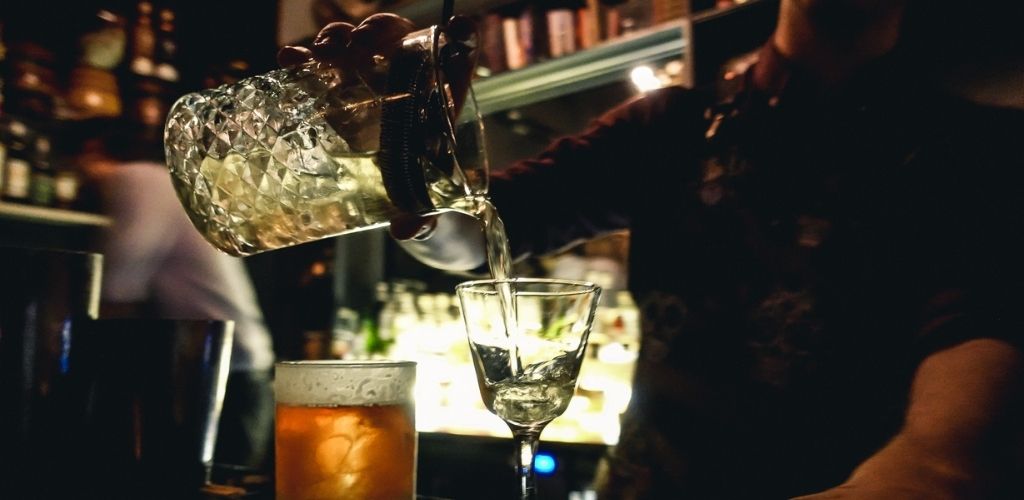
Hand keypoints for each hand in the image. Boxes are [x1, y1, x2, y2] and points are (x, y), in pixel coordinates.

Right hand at [278, 14, 477, 240]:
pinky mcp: (340, 98)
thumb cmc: (430, 205)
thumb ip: (424, 219)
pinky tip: (289, 60)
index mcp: (443, 103)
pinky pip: (323, 68)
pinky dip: (304, 58)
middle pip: (400, 39)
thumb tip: (408, 228)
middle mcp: (408, 86)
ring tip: (323, 52)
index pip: (458, 57)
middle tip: (359, 45)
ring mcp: (372, 87)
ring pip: (359, 45)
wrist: (404, 213)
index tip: (458, 26)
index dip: (461, 36)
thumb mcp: (431, 212)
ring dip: (340, 37)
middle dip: (380, 31)